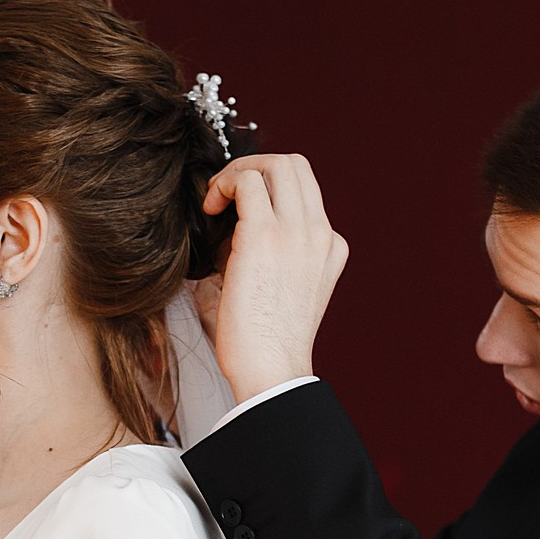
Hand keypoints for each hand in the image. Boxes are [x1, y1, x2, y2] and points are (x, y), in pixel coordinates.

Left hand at [201, 154, 347, 402]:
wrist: (272, 374)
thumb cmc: (263, 345)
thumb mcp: (278, 292)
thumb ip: (266, 260)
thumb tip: (221, 241)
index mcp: (328, 249)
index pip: (305, 193)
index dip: (269, 190)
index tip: (240, 210)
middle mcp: (320, 235)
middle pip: (296, 166)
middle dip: (255, 167)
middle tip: (226, 194)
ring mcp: (298, 233)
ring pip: (276, 164)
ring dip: (239, 172)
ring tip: (217, 200)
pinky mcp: (265, 236)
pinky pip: (247, 181)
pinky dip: (225, 184)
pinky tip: (210, 209)